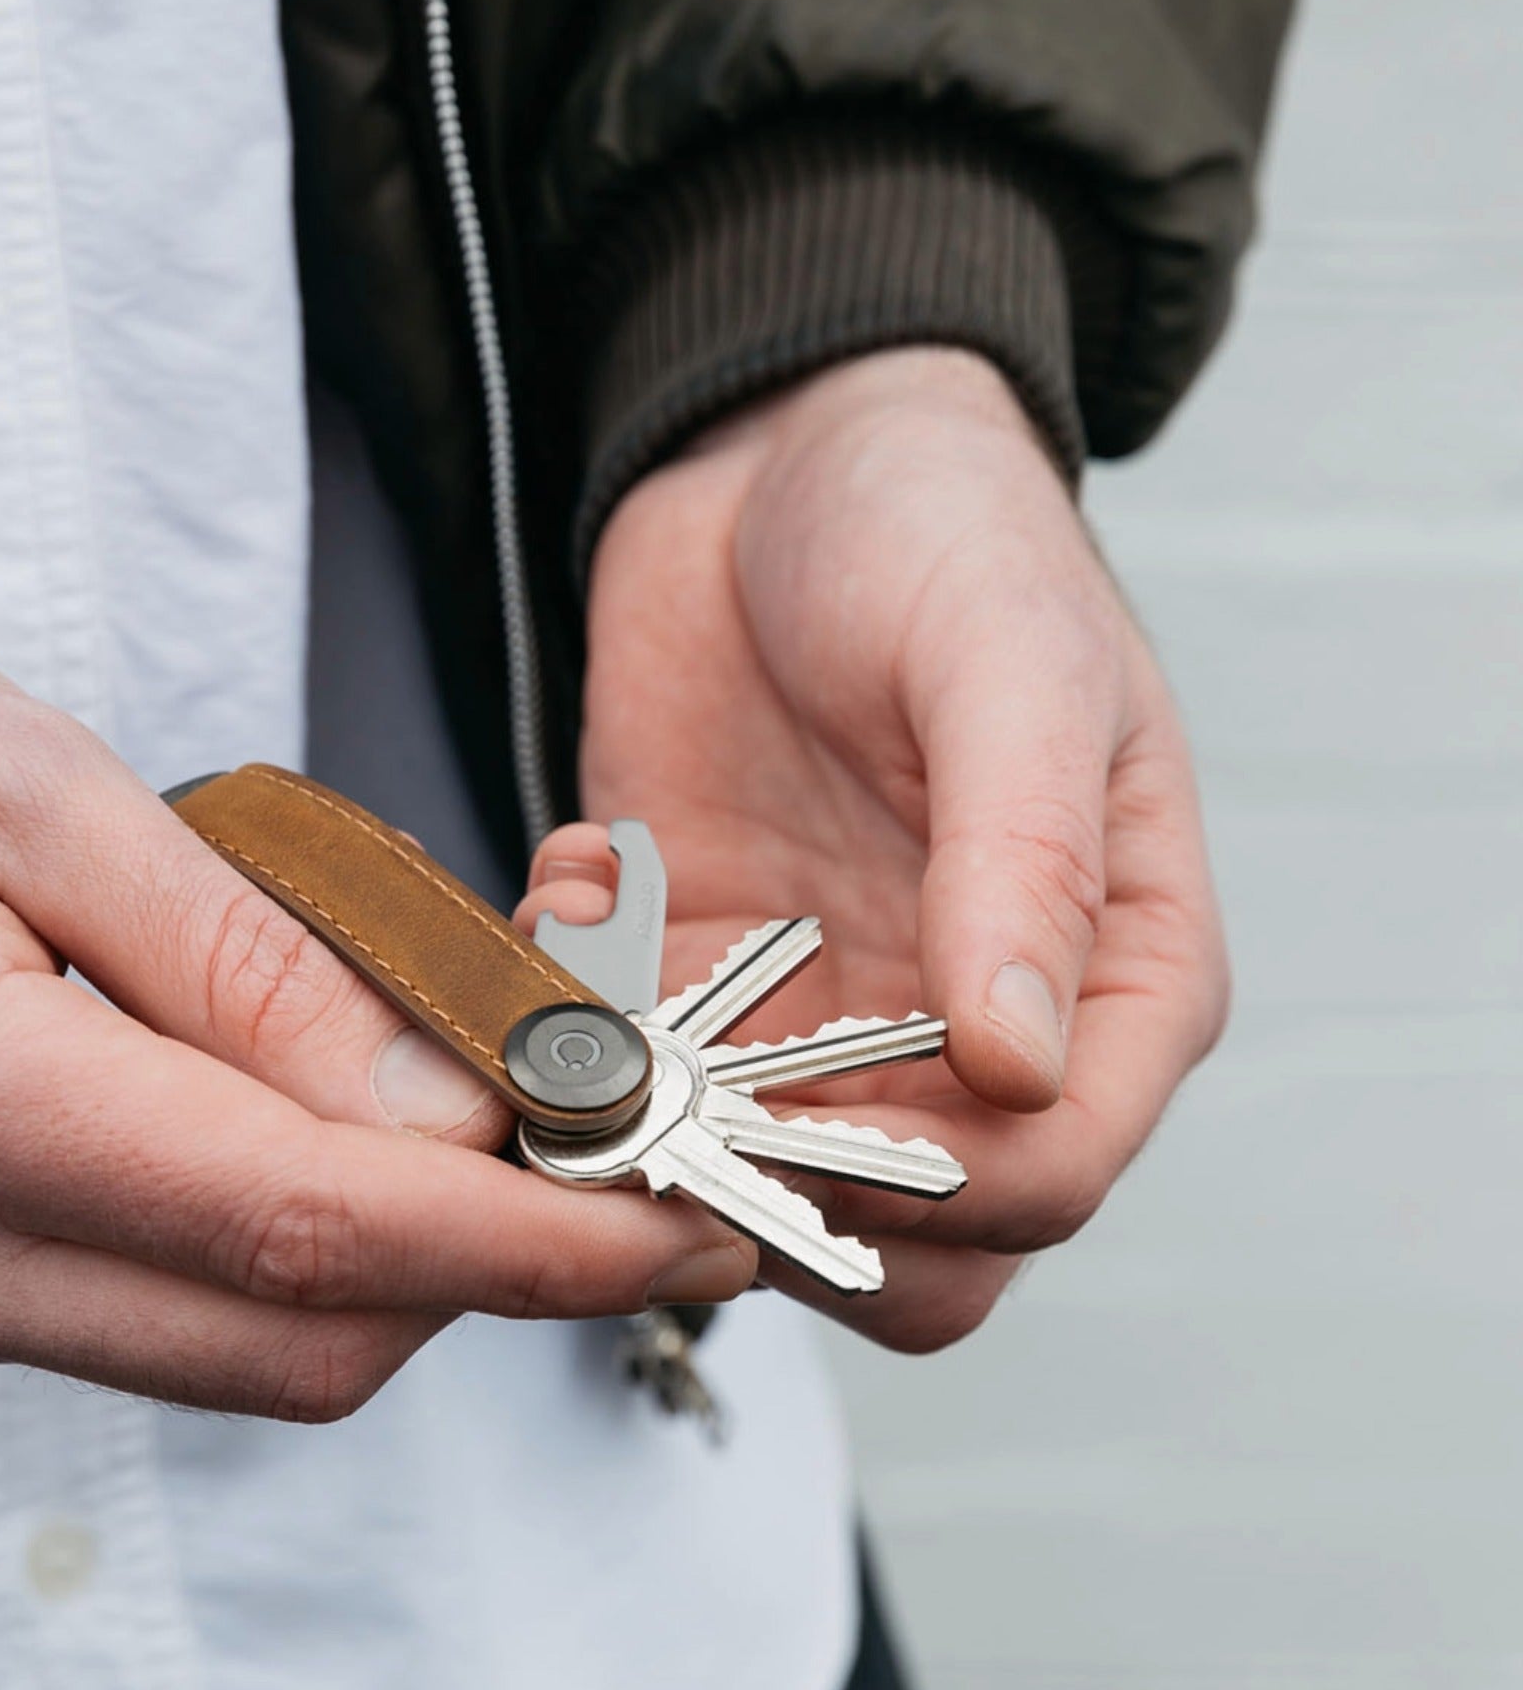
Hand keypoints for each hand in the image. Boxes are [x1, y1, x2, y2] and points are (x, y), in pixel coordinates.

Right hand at [0, 593, 751, 1415]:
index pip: (312, 1231)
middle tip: (597, 1130)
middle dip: (487, 1260)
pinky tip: (311, 1105)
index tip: (677, 1227)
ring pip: (232, 1342)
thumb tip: (442, 1107)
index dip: (529, 1241)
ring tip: (470, 1094)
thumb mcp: (28, 782)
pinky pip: (149, 1306)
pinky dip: (275, 1233)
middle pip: (294, 1340)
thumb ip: (247, 960)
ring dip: (390, 1244)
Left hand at [557, 348, 1228, 1349]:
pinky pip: (630, 1061)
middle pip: (909, 1233)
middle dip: (782, 1193)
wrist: (788, 456)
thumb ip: (1026, 864)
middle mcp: (972, 1023)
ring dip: (650, 1106)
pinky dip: (577, 1007)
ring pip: (747, 1174)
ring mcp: (826, 1004)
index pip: (1055, 1177)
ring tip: (604, 947)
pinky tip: (584, 872)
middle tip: (678, 1087)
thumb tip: (1021, 1069)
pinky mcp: (698, 959)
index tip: (809, 1131)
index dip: (940, 1196)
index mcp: (1112, 973)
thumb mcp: (1009, 669)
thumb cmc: (946, 534)